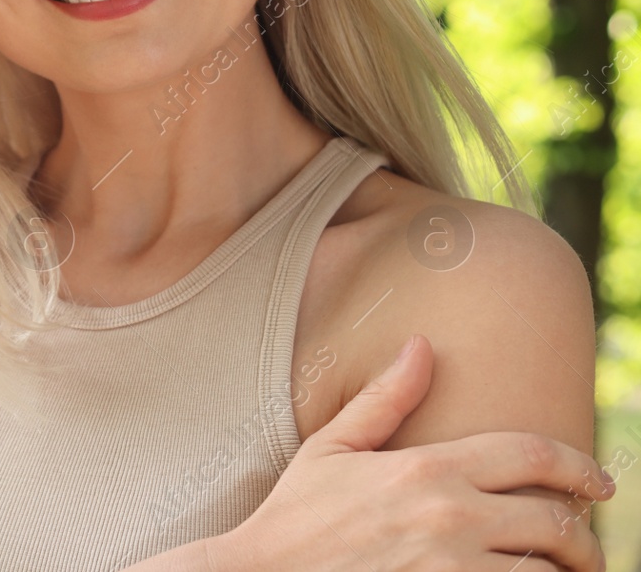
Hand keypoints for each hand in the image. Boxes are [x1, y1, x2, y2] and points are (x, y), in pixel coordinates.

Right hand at [212, 334, 612, 571]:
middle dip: (584, 536)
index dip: (578, 464)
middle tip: (586, 546)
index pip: (531, 455)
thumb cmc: (296, 516)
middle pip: (555, 522)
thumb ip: (385, 399)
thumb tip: (423, 346)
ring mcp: (453, 570)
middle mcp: (451, 518)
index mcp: (427, 469)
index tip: (599, 481)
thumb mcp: (332, 449)